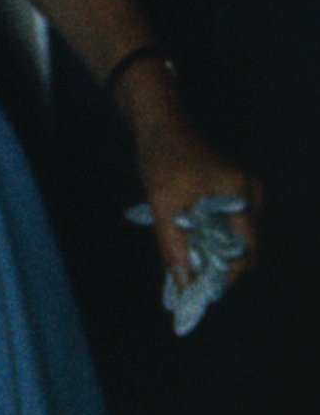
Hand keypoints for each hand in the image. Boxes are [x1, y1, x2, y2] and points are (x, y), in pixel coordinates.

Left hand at [123, 70, 258, 292]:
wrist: (160, 123)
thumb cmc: (161, 157)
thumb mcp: (162, 202)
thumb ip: (173, 244)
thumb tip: (183, 283)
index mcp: (241, 193)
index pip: (247, 249)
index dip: (228, 274)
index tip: (205, 292)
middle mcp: (253, 193)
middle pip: (245, 246)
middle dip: (221, 266)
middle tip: (193, 281)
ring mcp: (248, 192)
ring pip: (237, 237)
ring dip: (215, 253)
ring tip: (188, 262)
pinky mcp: (236, 192)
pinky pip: (231, 224)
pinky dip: (213, 238)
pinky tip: (192, 242)